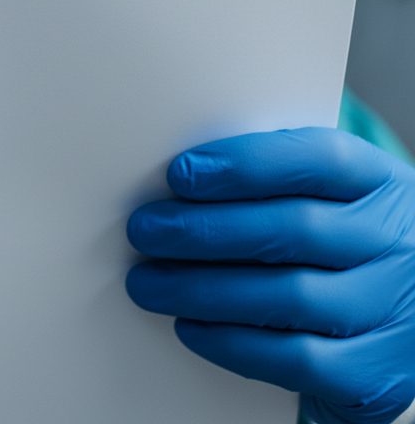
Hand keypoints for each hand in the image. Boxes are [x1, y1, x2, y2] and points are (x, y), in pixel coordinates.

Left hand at [125, 128, 414, 423]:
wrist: (402, 316)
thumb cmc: (339, 240)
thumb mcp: (327, 196)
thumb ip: (272, 181)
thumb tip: (181, 180)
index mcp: (379, 182)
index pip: (318, 159)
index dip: (245, 164)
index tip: (179, 174)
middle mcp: (398, 243)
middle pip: (294, 229)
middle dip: (205, 230)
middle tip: (144, 231)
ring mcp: (394, 310)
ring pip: (289, 296)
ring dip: (203, 290)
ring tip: (148, 283)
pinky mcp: (377, 374)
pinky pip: (296, 359)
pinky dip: (233, 344)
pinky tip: (190, 327)